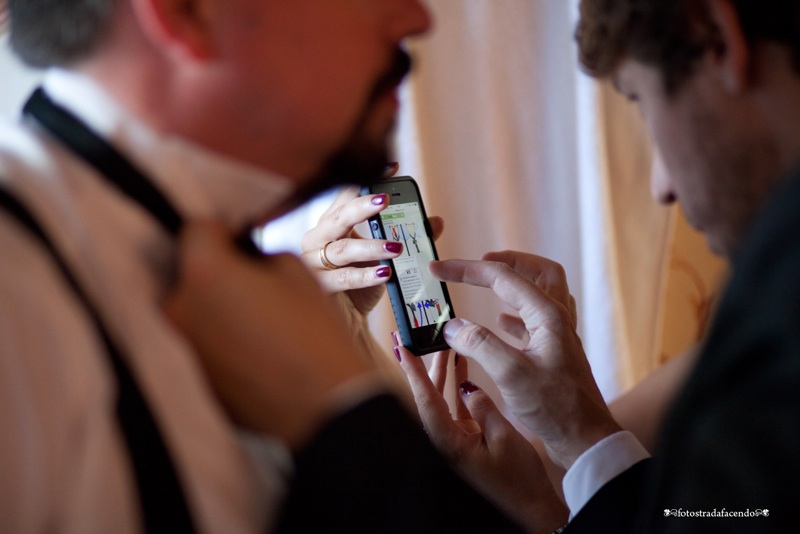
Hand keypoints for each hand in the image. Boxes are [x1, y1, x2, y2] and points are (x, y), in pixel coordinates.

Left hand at [164, 222, 373, 448]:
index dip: (224, 230)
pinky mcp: (201, 379)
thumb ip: (260, 254)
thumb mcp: (296, 270)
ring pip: (200, 312)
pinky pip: (210, 346)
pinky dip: (228, 341)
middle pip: (191, 274)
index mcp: (203, 273)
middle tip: (258, 281)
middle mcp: (182, 309)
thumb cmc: (314, 332)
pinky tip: (263, 349)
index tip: (244, 241)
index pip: (196, 229)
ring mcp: (187, 348)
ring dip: (222, 307)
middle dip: (219, 271)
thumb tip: (248, 259)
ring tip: (264, 319)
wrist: (324, 403)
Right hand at [300, 186, 443, 315]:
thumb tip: (436, 221)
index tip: (391, 168)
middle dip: (362, 207)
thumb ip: (408, 238)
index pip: (347, 194)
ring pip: (341, 250)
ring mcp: (313, 263)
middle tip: (386, 199)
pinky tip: (385, 273)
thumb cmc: (361, 283)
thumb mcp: (386, 258)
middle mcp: (317, 239)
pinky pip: (342, 279)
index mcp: (331, 224)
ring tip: (396, 248)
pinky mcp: (318, 287)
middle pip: (338, 217)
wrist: (347, 319)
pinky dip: (365, 275)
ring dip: (370, 246)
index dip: (367, 179)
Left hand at [396, 345, 567, 533]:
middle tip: (419, 340)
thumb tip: (468, 389)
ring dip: (444, 376)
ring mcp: (454, 442)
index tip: (402, 350)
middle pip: (429, 399)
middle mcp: (445, 443)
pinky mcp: (465, 442)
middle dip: (425, 367)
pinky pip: (456, 410)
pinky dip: (458, 390)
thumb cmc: (519, 480)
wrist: (530, 507)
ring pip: (442, 402)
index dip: (413, 374)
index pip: (426, 402)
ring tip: (445, 347)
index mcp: (449, 444)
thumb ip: (484, 408)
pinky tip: (461, 369)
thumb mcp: (505, 438)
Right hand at [431, 251, 620, 468]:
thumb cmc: (555, 408)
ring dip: (516, 283)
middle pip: (538, 271)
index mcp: (547, 315)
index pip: (503, 277)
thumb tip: (452, 326)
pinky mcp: (554, 355)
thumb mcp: (511, 375)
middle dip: (508, 261)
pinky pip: (536, 322)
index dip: (467, 270)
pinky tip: (500, 323)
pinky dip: (516, 315)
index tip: (438, 269)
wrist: (584, 439)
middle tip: (481, 262)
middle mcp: (557, 320)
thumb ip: (479, 344)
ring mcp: (558, 337)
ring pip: (541, 293)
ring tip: (490, 283)